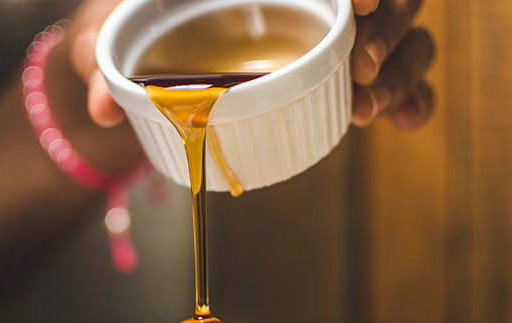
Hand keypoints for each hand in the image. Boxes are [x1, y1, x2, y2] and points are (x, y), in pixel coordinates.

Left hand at [73, 0, 434, 130]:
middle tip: (362, 64)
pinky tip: (401, 121)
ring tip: (367, 112)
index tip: (358, 2)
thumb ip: (100, 57)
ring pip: (405, 33)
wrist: (139, 50)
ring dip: (401, 68)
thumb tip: (104, 106)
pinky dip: (411, 97)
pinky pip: (399, 77)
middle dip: (390, 27)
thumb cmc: (127, 27)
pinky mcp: (342, 71)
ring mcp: (333, 31)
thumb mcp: (106, 32)